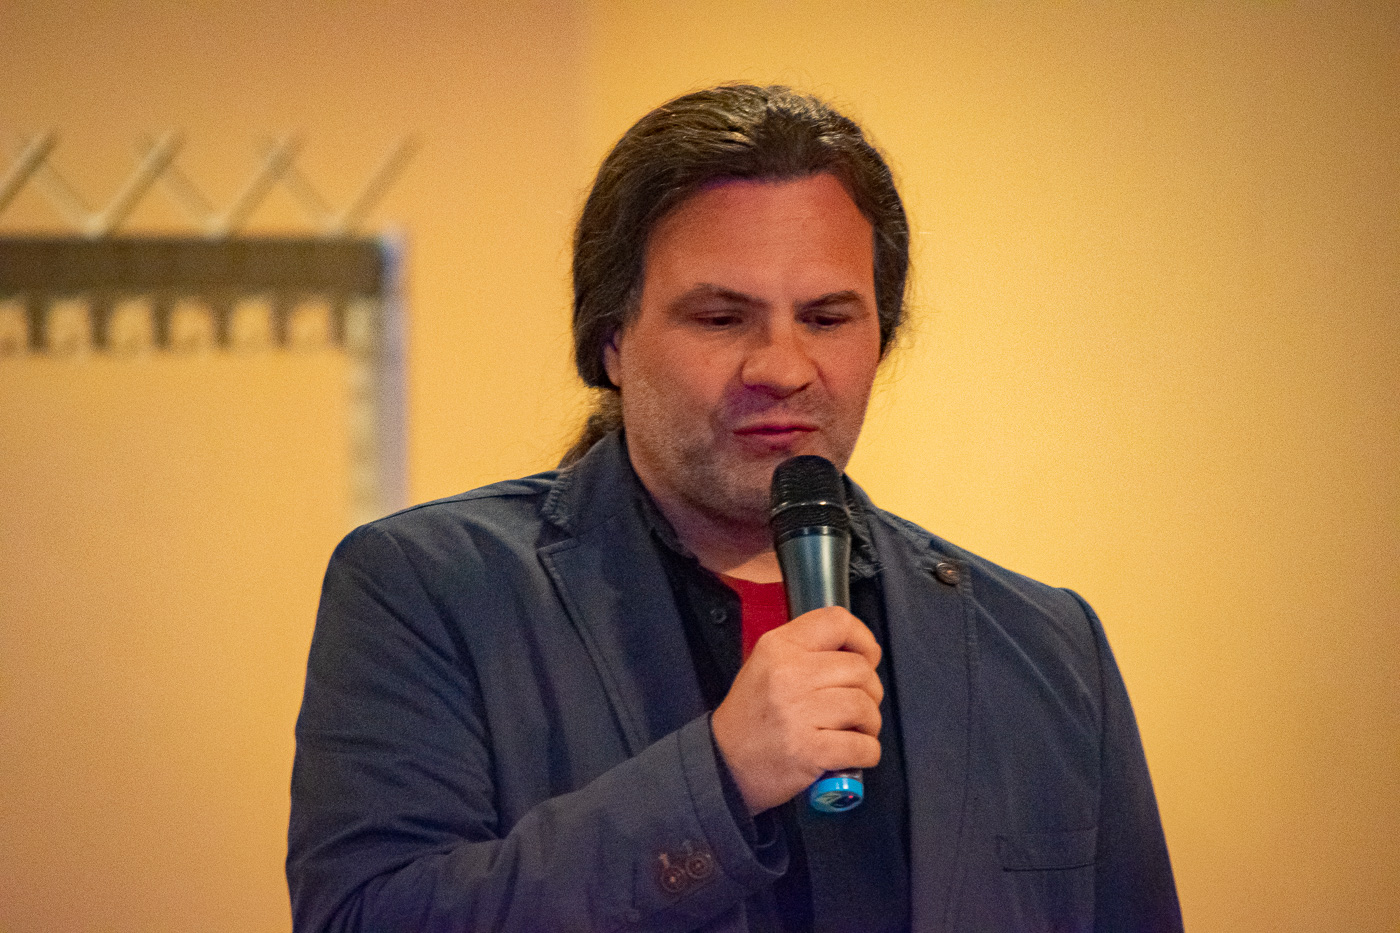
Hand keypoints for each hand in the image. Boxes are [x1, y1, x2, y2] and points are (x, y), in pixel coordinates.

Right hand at [710, 606, 882, 814]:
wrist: (725, 763)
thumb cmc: (751, 717)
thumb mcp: (766, 665)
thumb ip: (807, 651)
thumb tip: (858, 652)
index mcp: (779, 648)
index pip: (838, 621)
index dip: (863, 640)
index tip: (866, 657)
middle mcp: (789, 674)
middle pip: (860, 669)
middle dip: (869, 692)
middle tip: (855, 707)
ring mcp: (799, 713)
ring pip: (864, 706)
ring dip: (869, 724)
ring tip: (852, 731)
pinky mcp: (810, 750)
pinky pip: (863, 746)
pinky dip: (866, 752)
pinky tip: (850, 753)